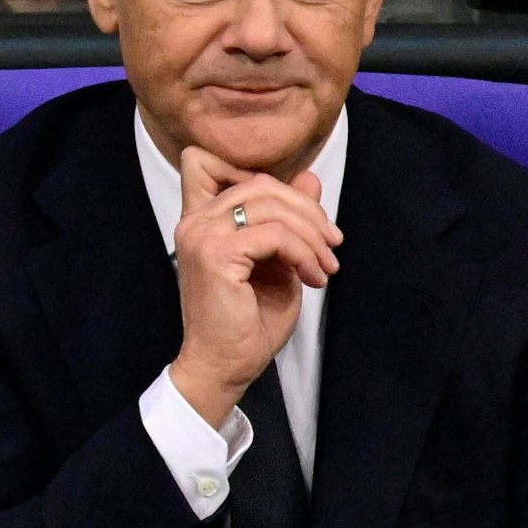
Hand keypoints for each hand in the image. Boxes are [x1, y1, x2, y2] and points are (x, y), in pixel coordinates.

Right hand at [169, 147, 341, 425]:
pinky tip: (313, 277)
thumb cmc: (248, 322)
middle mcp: (194, 221)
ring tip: (325, 266)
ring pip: (272, 205)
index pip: (207, 162)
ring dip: (311, 235)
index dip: (258, 175)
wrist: (225, 366)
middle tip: (332, 244)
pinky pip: (275, 234)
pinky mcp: (216, 254)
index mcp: (200, 219)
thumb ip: (288, 219)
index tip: (297, 213)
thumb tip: (310, 179)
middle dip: (308, 211)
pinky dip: (303, 252)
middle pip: (261, 184)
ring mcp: (202, 234)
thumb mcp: (278, 260)